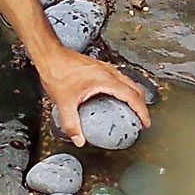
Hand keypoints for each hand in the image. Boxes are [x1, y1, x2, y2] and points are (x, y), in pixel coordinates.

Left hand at [37, 51, 151, 146]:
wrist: (50, 55)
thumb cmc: (57, 72)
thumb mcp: (64, 102)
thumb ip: (71, 124)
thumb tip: (79, 140)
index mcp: (106, 80)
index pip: (132, 96)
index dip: (142, 111)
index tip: (145, 122)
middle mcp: (109, 72)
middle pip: (135, 88)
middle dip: (142, 104)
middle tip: (142, 119)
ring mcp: (105, 68)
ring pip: (128, 81)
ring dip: (134, 95)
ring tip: (132, 109)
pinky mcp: (99, 67)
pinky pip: (119, 78)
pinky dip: (124, 89)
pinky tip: (115, 97)